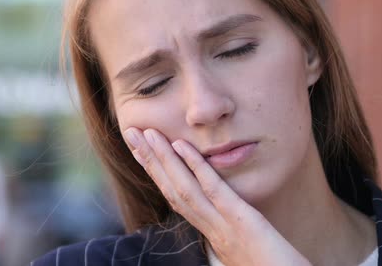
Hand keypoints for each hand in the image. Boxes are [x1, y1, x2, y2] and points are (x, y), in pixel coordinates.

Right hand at [123, 127, 311, 265]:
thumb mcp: (250, 247)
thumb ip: (233, 230)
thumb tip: (225, 214)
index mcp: (213, 234)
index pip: (177, 199)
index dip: (156, 174)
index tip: (141, 151)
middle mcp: (212, 231)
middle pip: (172, 191)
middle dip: (149, 161)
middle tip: (131, 133)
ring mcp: (225, 228)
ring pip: (184, 190)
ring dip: (163, 160)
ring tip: (148, 134)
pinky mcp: (243, 223)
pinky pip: (215, 191)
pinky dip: (196, 167)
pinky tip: (183, 146)